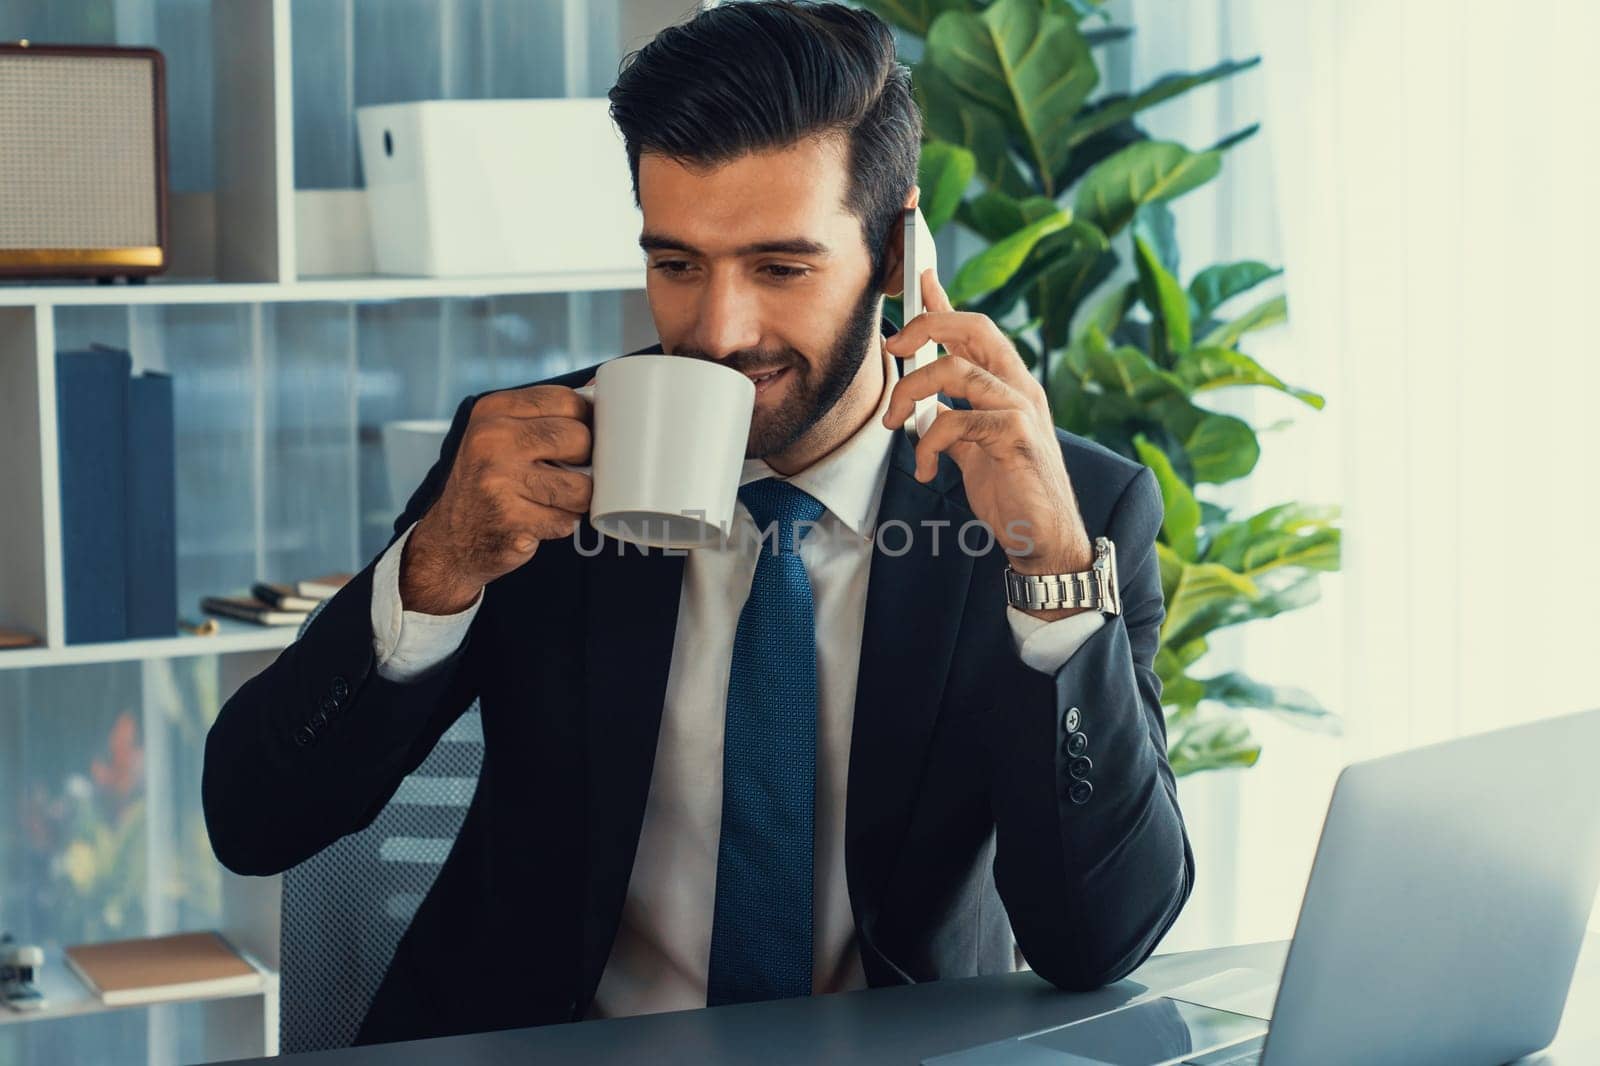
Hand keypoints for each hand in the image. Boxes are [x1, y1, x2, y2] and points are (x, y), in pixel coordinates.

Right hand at [402, 381, 594, 612]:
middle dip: (584, 461)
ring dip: (576, 499)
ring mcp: (499, 481)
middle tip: (566, 472)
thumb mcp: (501, 434)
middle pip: (579, 439)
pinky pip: (566, 521)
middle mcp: (492, 440)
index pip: (567, 400)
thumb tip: (600, 388)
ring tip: (553, 499)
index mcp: (493, 410)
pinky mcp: (510, 520)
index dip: (585, 421)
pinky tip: (538, 520)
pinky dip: (561, 524)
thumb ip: (544, 414)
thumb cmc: (489, 481)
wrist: (450, 539)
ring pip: (581, 486)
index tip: (579, 438)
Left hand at [883, 269, 1093, 619]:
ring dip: (911, 393)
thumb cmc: (1010, 489)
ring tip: (895, 423)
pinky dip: (929, 443)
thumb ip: (951, 414)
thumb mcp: (972, 445)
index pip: (975, 327)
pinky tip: (928, 470)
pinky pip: (957, 420)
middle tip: (892, 350)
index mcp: (1009, 382)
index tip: (917, 276)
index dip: (944, 299)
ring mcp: (1022, 409)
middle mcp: (1020, 386)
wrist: (1043, 537)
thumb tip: (921, 395)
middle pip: (973, 327)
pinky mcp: (1016, 437)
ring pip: (956, 369)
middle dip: (924, 326)